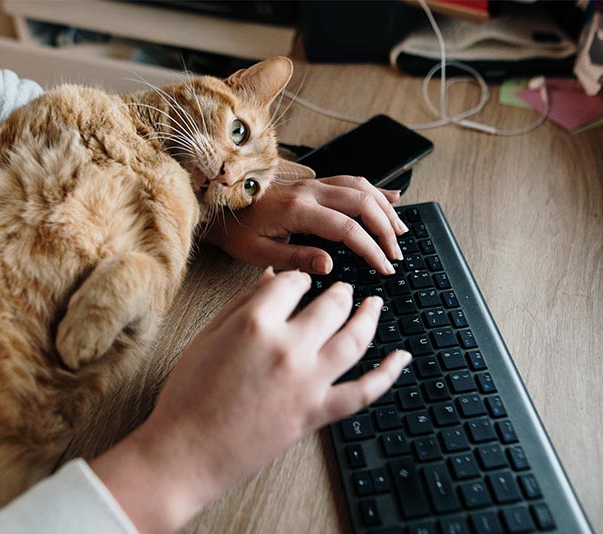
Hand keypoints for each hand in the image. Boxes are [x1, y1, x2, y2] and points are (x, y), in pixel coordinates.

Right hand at [91, 269, 410, 533]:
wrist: (187, 451)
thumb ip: (242, 303)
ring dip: (369, 316)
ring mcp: (308, 382)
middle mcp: (289, 347)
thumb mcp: (207, 336)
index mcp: (256, 322)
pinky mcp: (317, 414)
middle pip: (331, 304)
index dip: (297, 279)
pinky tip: (402, 357)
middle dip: (338, 291)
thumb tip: (270, 277)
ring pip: (355, 338)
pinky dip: (389, 374)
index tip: (297, 284)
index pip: (293, 282)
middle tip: (341, 289)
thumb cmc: (188, 394)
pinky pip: (364, 392)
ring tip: (373, 304)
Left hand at [204, 176, 407, 275]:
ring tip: (401, 231)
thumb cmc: (236, 232)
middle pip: (362, 203)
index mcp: (297, 209)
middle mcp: (309, 191)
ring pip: (360, 187)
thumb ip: (296, 259)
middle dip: (385, 229)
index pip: (347, 228)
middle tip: (396, 254)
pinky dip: (375, 189)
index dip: (370, 248)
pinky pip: (351, 180)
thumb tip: (330, 266)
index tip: (384, 267)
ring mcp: (312, 183)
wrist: (218, 207)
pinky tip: (392, 198)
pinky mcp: (312, 183)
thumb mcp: (259, 253)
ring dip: (384, 209)